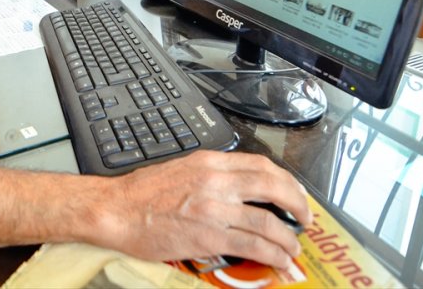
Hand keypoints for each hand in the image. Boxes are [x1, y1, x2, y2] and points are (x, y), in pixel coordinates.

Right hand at [96, 151, 311, 267]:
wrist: (117, 210)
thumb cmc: (142, 194)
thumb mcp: (182, 170)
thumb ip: (212, 175)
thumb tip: (238, 188)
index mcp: (209, 162)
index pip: (260, 165)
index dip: (285, 181)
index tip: (293, 193)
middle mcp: (216, 181)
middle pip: (272, 187)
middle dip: (297, 204)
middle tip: (305, 218)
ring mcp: (215, 209)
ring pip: (268, 221)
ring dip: (287, 238)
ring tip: (294, 249)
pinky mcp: (210, 236)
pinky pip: (252, 244)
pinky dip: (272, 254)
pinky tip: (279, 260)